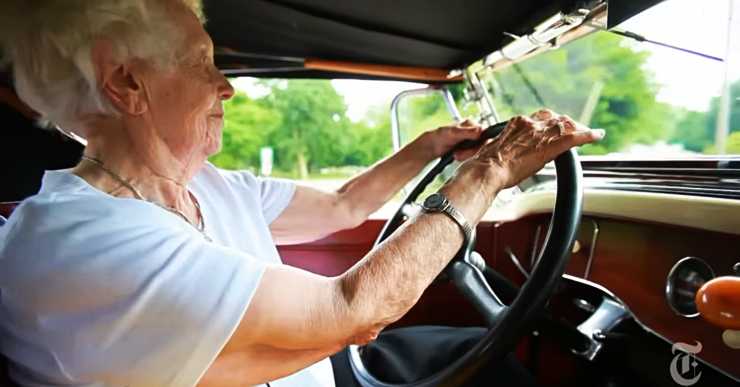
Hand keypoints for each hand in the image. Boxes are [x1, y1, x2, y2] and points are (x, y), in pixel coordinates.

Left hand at [421, 119, 483, 160]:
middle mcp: (473, 131)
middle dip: (471, 151)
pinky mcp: (468, 148)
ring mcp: (471, 140)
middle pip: (482, 143)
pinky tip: (457, 156)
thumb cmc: (440, 136)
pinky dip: (465, 157)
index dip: (482, 142)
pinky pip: (472, 154)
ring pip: (477, 150)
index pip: (485, 132)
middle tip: (459, 154)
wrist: (432, 147)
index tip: (475, 149)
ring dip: (467, 155)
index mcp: (471, 123)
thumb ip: (467, 132)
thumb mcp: (453, 133)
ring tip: (456, 154)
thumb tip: (480, 130)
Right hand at [468, 109, 603, 188]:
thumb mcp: (495, 149)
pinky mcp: (550, 146)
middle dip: (568, 124)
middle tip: (576, 130)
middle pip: (556, 118)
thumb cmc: (486, 165)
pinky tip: (597, 135)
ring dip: (579, 129)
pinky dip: (588, 135)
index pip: (540, 118)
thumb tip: (505, 152)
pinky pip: (574, 137)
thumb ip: (505, 147)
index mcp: (516, 123)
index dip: (551, 123)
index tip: (555, 128)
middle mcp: (530, 124)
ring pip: (566, 125)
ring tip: (588, 134)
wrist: (487, 170)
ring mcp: (541, 133)